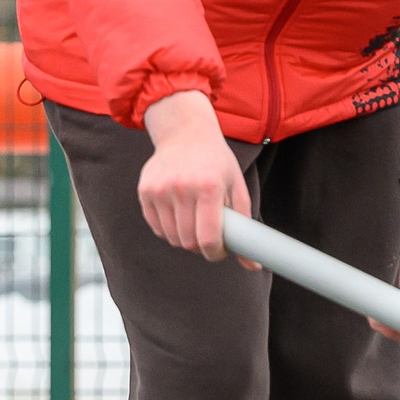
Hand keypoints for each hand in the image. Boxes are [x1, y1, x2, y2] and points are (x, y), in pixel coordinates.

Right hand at [136, 90, 254, 264]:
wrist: (185, 133)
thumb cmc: (216, 163)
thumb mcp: (237, 187)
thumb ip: (245, 227)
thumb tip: (254, 267)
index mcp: (208, 187)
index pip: (208, 238)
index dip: (215, 253)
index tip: (219, 251)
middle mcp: (182, 187)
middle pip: (188, 242)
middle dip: (200, 246)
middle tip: (208, 236)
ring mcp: (160, 189)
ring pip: (171, 238)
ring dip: (184, 238)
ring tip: (194, 222)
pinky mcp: (145, 191)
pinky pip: (157, 228)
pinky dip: (168, 229)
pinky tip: (179, 213)